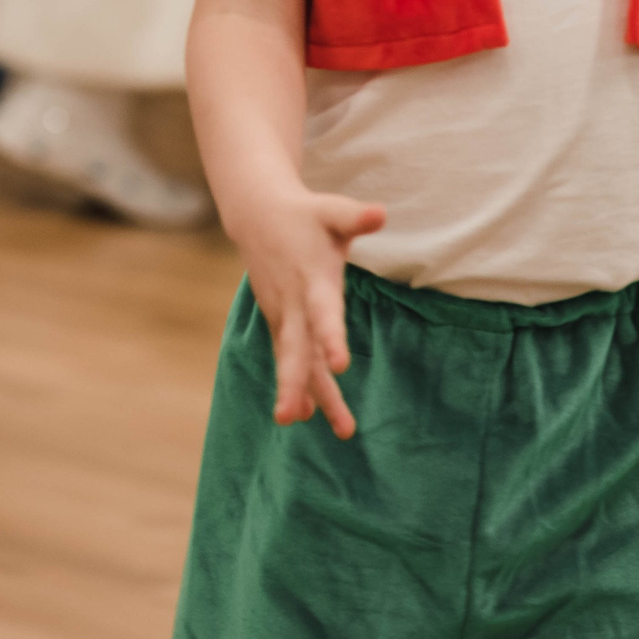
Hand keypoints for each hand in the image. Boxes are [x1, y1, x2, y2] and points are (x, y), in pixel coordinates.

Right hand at [230, 189, 385, 437]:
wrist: (258, 215)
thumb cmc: (306, 215)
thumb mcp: (332, 211)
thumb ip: (356, 217)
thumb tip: (381, 213)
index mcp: (311, 279)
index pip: (321, 313)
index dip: (329, 338)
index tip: (339, 366)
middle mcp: (293, 303)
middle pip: (294, 350)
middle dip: (293, 384)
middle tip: (291, 418)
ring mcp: (283, 315)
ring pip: (293, 361)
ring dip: (301, 395)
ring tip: (319, 428)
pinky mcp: (280, 321)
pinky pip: (288, 358)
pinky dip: (297, 386)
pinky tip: (305, 416)